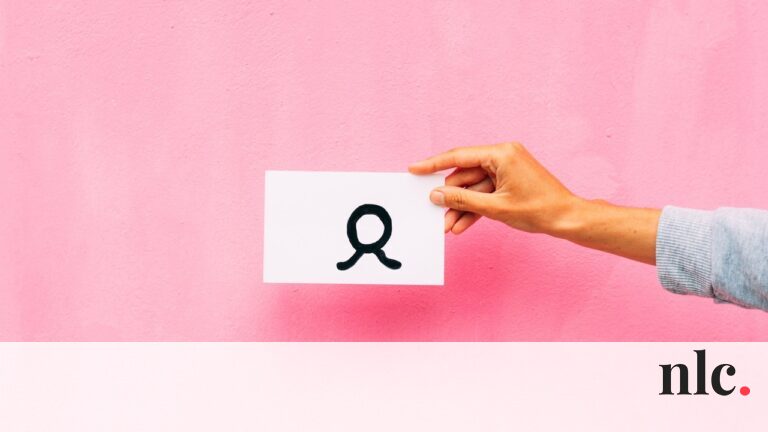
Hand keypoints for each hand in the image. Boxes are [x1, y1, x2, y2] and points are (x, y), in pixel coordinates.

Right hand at [409, 143, 660, 264]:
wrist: (568, 219)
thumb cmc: (538, 210)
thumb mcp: (494, 208)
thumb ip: (462, 200)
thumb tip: (437, 195)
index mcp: (501, 154)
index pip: (458, 156)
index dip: (433, 164)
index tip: (414, 169)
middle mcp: (503, 156)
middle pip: (465, 174)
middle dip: (450, 197)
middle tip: (433, 213)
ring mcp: (507, 169)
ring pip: (474, 187)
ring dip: (461, 206)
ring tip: (448, 226)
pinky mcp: (510, 182)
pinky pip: (485, 192)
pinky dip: (475, 207)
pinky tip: (462, 225)